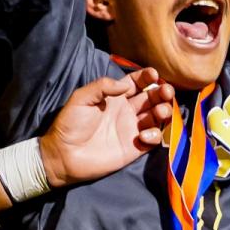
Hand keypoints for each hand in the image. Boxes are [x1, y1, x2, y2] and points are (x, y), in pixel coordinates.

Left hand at [37, 67, 176, 186]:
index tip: (154, 75)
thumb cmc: (70, 124)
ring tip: (160, 111)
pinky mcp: (135, 148)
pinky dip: (155, 135)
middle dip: (162, 92)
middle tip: (165, 91)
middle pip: (152, 98)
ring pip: (157, 117)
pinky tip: (143, 135)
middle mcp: (128, 111)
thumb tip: (125, 85)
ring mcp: (132, 129)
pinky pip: (153, 139)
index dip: (147, 77)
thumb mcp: (81, 98)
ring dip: (164, 111)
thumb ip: (102, 86)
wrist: (64, 155)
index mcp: (116, 97)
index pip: (137, 83)